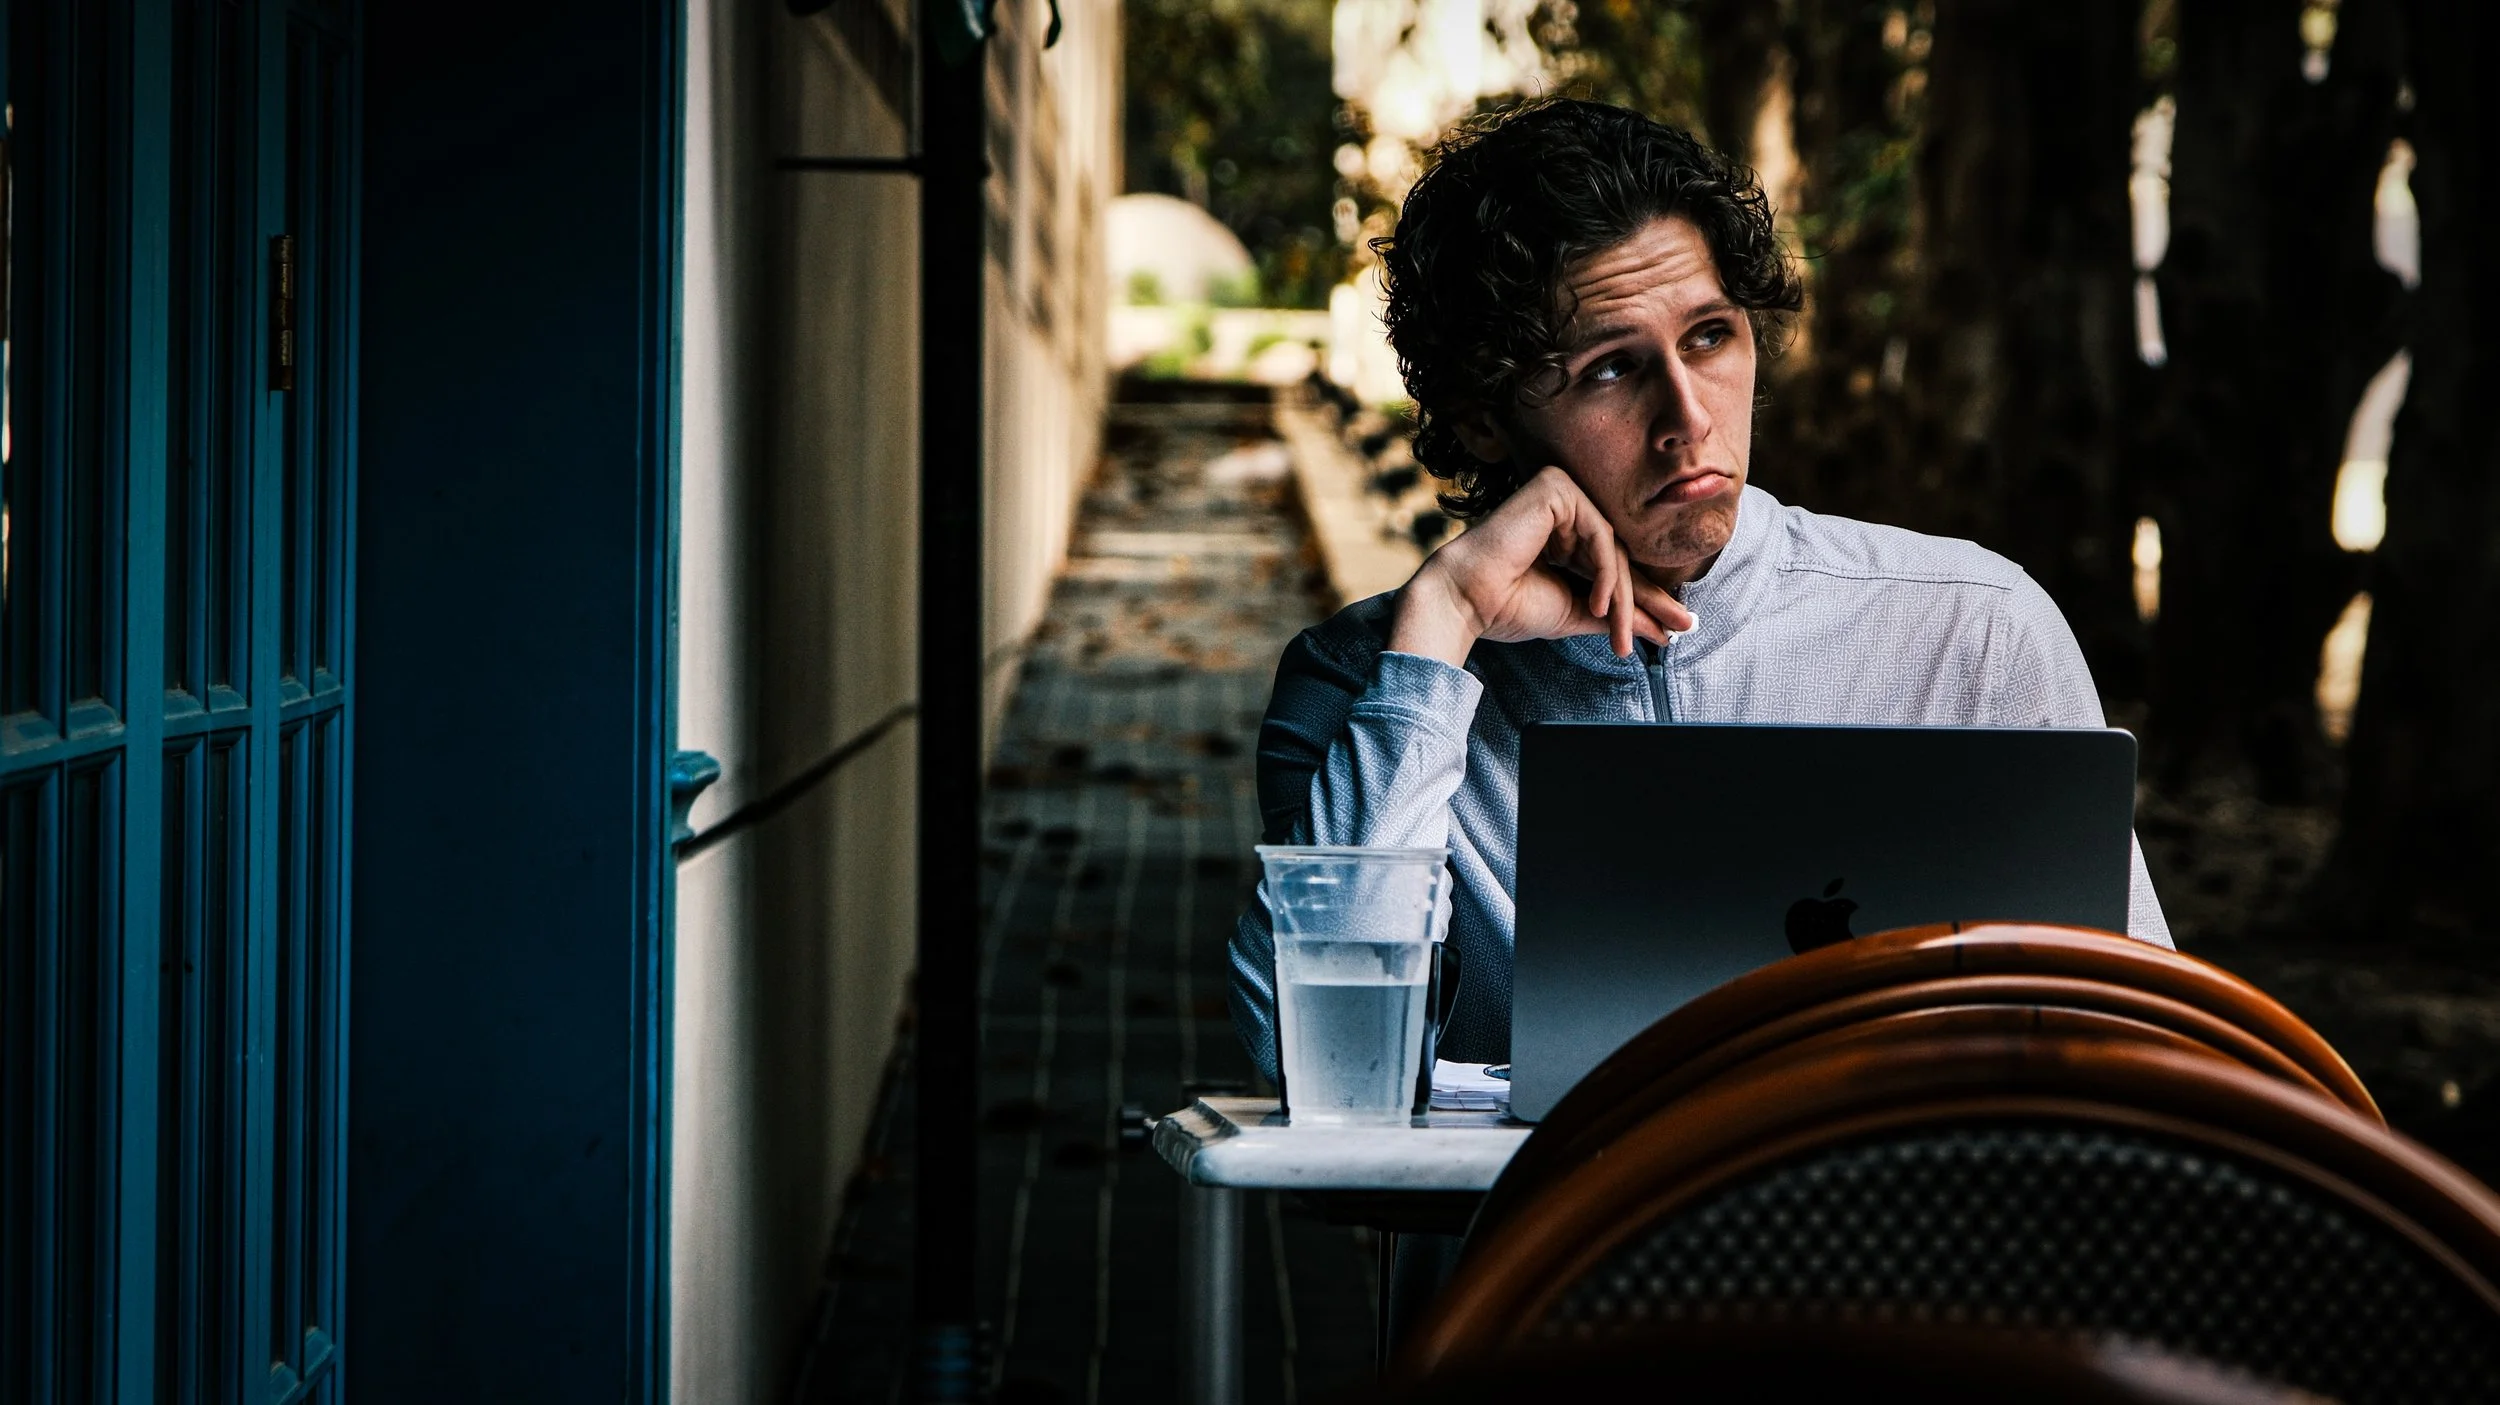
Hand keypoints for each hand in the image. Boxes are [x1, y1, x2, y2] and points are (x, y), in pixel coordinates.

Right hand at [1388, 466, 1695, 665]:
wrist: (1467, 601)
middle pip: (1619, 556)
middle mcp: (1563, 511)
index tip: (1674, 629)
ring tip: (1618, 632)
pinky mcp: (1555, 488)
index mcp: (1564, 538)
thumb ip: (1617, 615)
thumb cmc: (1509, 607)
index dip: (1644, 601)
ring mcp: (1559, 495)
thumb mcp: (1576, 613)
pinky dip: (1605, 571)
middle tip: (1677, 627)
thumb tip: (1667, 629)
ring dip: (1622, 594)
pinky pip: (1599, 533)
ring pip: (1613, 548)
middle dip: (1646, 599)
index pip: (1613, 567)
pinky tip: (1598, 604)